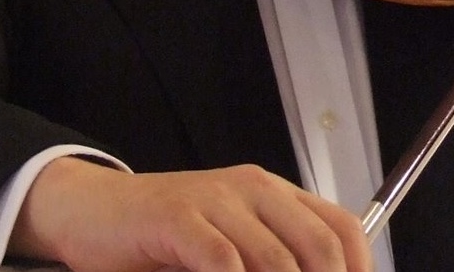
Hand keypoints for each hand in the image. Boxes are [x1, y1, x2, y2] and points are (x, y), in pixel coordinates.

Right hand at [10, 156, 373, 271]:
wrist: (95, 209)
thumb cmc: (165, 240)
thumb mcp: (229, 249)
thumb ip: (267, 263)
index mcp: (273, 195)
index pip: (341, 228)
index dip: (358, 269)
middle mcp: (253, 189)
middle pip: (318, 247)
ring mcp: (216, 200)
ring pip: (275, 260)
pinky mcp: (178, 217)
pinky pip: (222, 260)